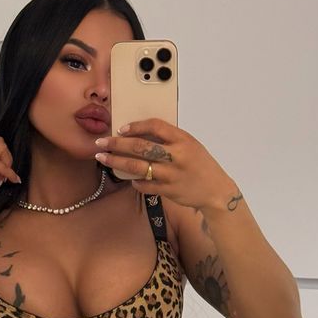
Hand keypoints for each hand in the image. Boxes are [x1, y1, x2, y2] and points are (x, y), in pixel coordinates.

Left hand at [94, 118, 236, 211]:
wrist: (216, 191)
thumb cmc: (201, 165)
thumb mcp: (190, 145)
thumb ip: (169, 139)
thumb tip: (140, 133)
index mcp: (183, 140)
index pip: (155, 126)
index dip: (136, 126)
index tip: (121, 128)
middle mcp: (177, 156)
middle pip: (140, 147)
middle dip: (117, 144)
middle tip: (101, 143)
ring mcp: (172, 175)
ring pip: (137, 167)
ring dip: (117, 162)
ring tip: (103, 158)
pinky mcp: (169, 191)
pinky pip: (144, 184)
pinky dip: (134, 181)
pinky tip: (128, 178)